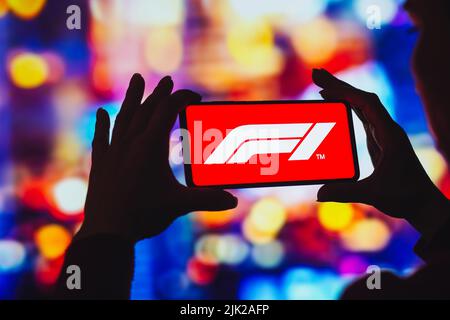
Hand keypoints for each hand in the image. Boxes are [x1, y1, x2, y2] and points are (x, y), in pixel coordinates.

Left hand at [76, 74, 237, 241]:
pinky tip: (101, 112)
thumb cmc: (144, 215)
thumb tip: (233, 200)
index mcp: (151, 146)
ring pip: (124, 117)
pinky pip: (101, 137)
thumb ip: (207, 199)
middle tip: (167, 81)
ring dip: (133, 98)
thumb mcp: (179, 205)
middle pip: (146, 109)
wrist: (108, 231)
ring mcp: (113, 151)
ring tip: (137, 80)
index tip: (194, 96)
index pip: (168, 111)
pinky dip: (102, 123)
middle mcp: (131, 143)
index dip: (182, 98)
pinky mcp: (101, 163)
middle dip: (159, 93)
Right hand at [312, 68, 448, 234]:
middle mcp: (387, 129)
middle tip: (317, 74)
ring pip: (362, 105)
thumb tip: (319, 193)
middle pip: (362, 98)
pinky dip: (348, 107)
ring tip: (321, 86)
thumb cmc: (405, 196)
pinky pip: (362, 117)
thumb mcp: (373, 193)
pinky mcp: (379, 141)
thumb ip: (345, 192)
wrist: (423, 204)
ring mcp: (384, 134)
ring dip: (343, 93)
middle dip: (339, 85)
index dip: (344, 92)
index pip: (366, 103)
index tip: (324, 85)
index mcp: (389, 134)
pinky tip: (336, 104)